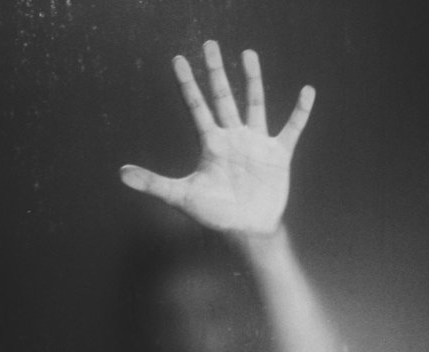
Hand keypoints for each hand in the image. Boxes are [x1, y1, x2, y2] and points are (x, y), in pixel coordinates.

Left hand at [120, 40, 314, 235]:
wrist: (247, 229)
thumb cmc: (215, 214)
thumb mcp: (182, 196)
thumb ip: (154, 183)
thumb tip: (120, 173)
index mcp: (211, 144)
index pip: (196, 106)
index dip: (187, 84)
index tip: (178, 59)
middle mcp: (233, 138)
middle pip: (223, 97)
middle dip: (216, 72)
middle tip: (210, 45)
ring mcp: (256, 144)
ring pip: (255, 104)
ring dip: (253, 81)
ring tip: (248, 54)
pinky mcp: (278, 154)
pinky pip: (292, 128)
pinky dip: (300, 112)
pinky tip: (308, 92)